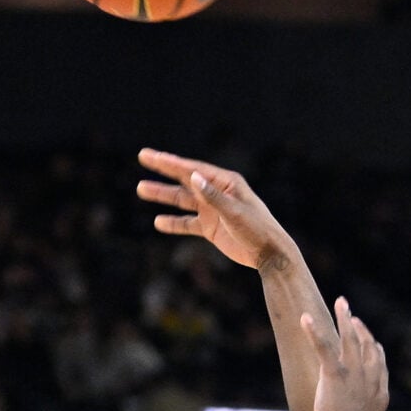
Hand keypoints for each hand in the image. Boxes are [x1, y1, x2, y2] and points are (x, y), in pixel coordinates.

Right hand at [135, 152, 292, 269]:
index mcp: (225, 183)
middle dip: (163, 169)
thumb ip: (212, 196)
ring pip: (182, 200)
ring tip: (141, 189)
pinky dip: (173, 223)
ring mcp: (213, 210)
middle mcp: (217, 193)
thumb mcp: (234, 212)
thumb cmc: (257, 229)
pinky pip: (187, 223)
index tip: (152, 156)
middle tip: (143, 157)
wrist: (268, 253)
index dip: (170, 162)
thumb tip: (192, 176)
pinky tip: (158, 222)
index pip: (193, 169)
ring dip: (163, 195)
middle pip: (184, 179)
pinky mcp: (211, 227)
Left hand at [300, 298, 390, 410]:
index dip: (373, 346)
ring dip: (345, 318)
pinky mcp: (334, 374)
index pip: (379, 360)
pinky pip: (323, 347)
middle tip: (350, 312)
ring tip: (341, 302)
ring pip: (350, 339)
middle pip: (366, 343)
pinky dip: (313, 331)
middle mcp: (369, 375)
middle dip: (358, 326)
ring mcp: (353, 373)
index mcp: (378, 388)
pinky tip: (304, 318)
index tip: (369, 338)